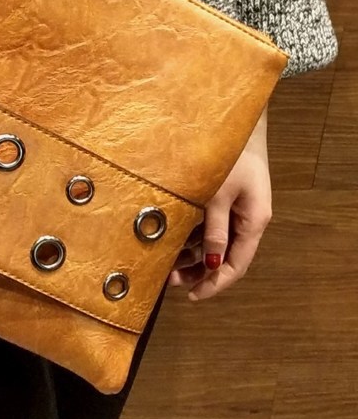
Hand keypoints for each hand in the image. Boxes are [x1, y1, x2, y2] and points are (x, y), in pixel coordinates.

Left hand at [168, 103, 271, 300]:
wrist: (235, 122)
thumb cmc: (229, 155)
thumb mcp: (217, 195)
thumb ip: (214, 229)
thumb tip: (211, 264)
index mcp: (253, 221)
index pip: (236, 265)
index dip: (215, 284)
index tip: (193, 297)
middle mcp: (246, 218)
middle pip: (223, 256)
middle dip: (197, 271)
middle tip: (169, 280)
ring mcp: (234, 208)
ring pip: (213, 241)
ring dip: (191, 253)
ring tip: (165, 262)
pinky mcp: (222, 197)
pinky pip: (207, 224)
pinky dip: (191, 234)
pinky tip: (172, 237)